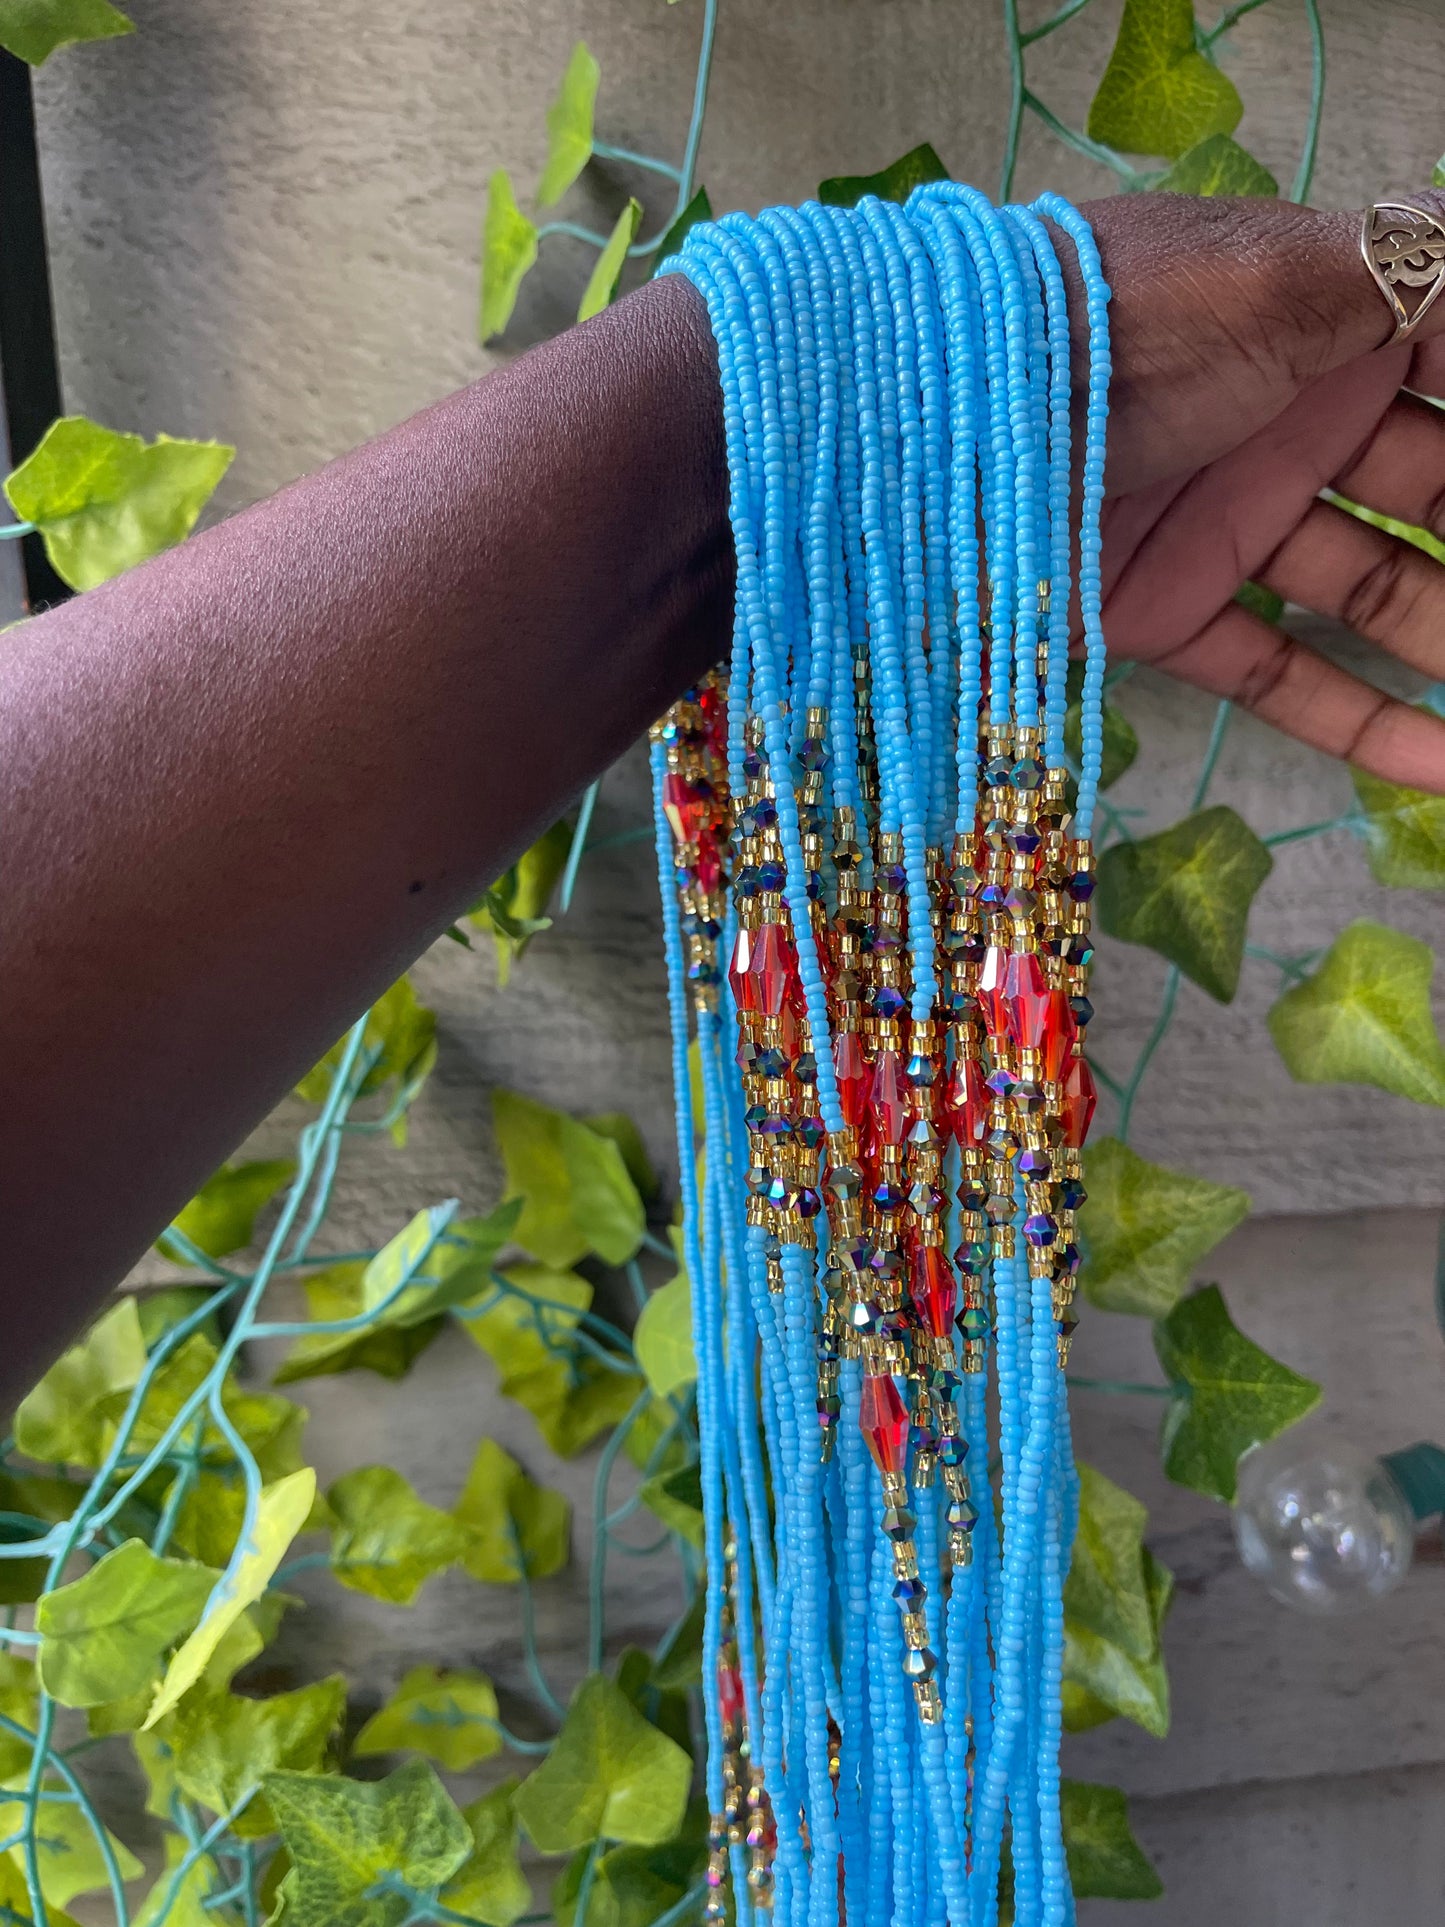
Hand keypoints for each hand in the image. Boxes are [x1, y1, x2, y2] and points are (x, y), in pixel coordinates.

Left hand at [1070, 190, 1444, 790]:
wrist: (932, 414)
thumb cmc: (1125, 320)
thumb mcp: (1295, 278)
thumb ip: (1426, 282)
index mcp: (1331, 315)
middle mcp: (1292, 417)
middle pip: (1443, 492)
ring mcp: (1231, 519)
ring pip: (1381, 594)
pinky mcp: (1169, 608)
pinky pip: (1287, 672)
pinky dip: (1368, 725)